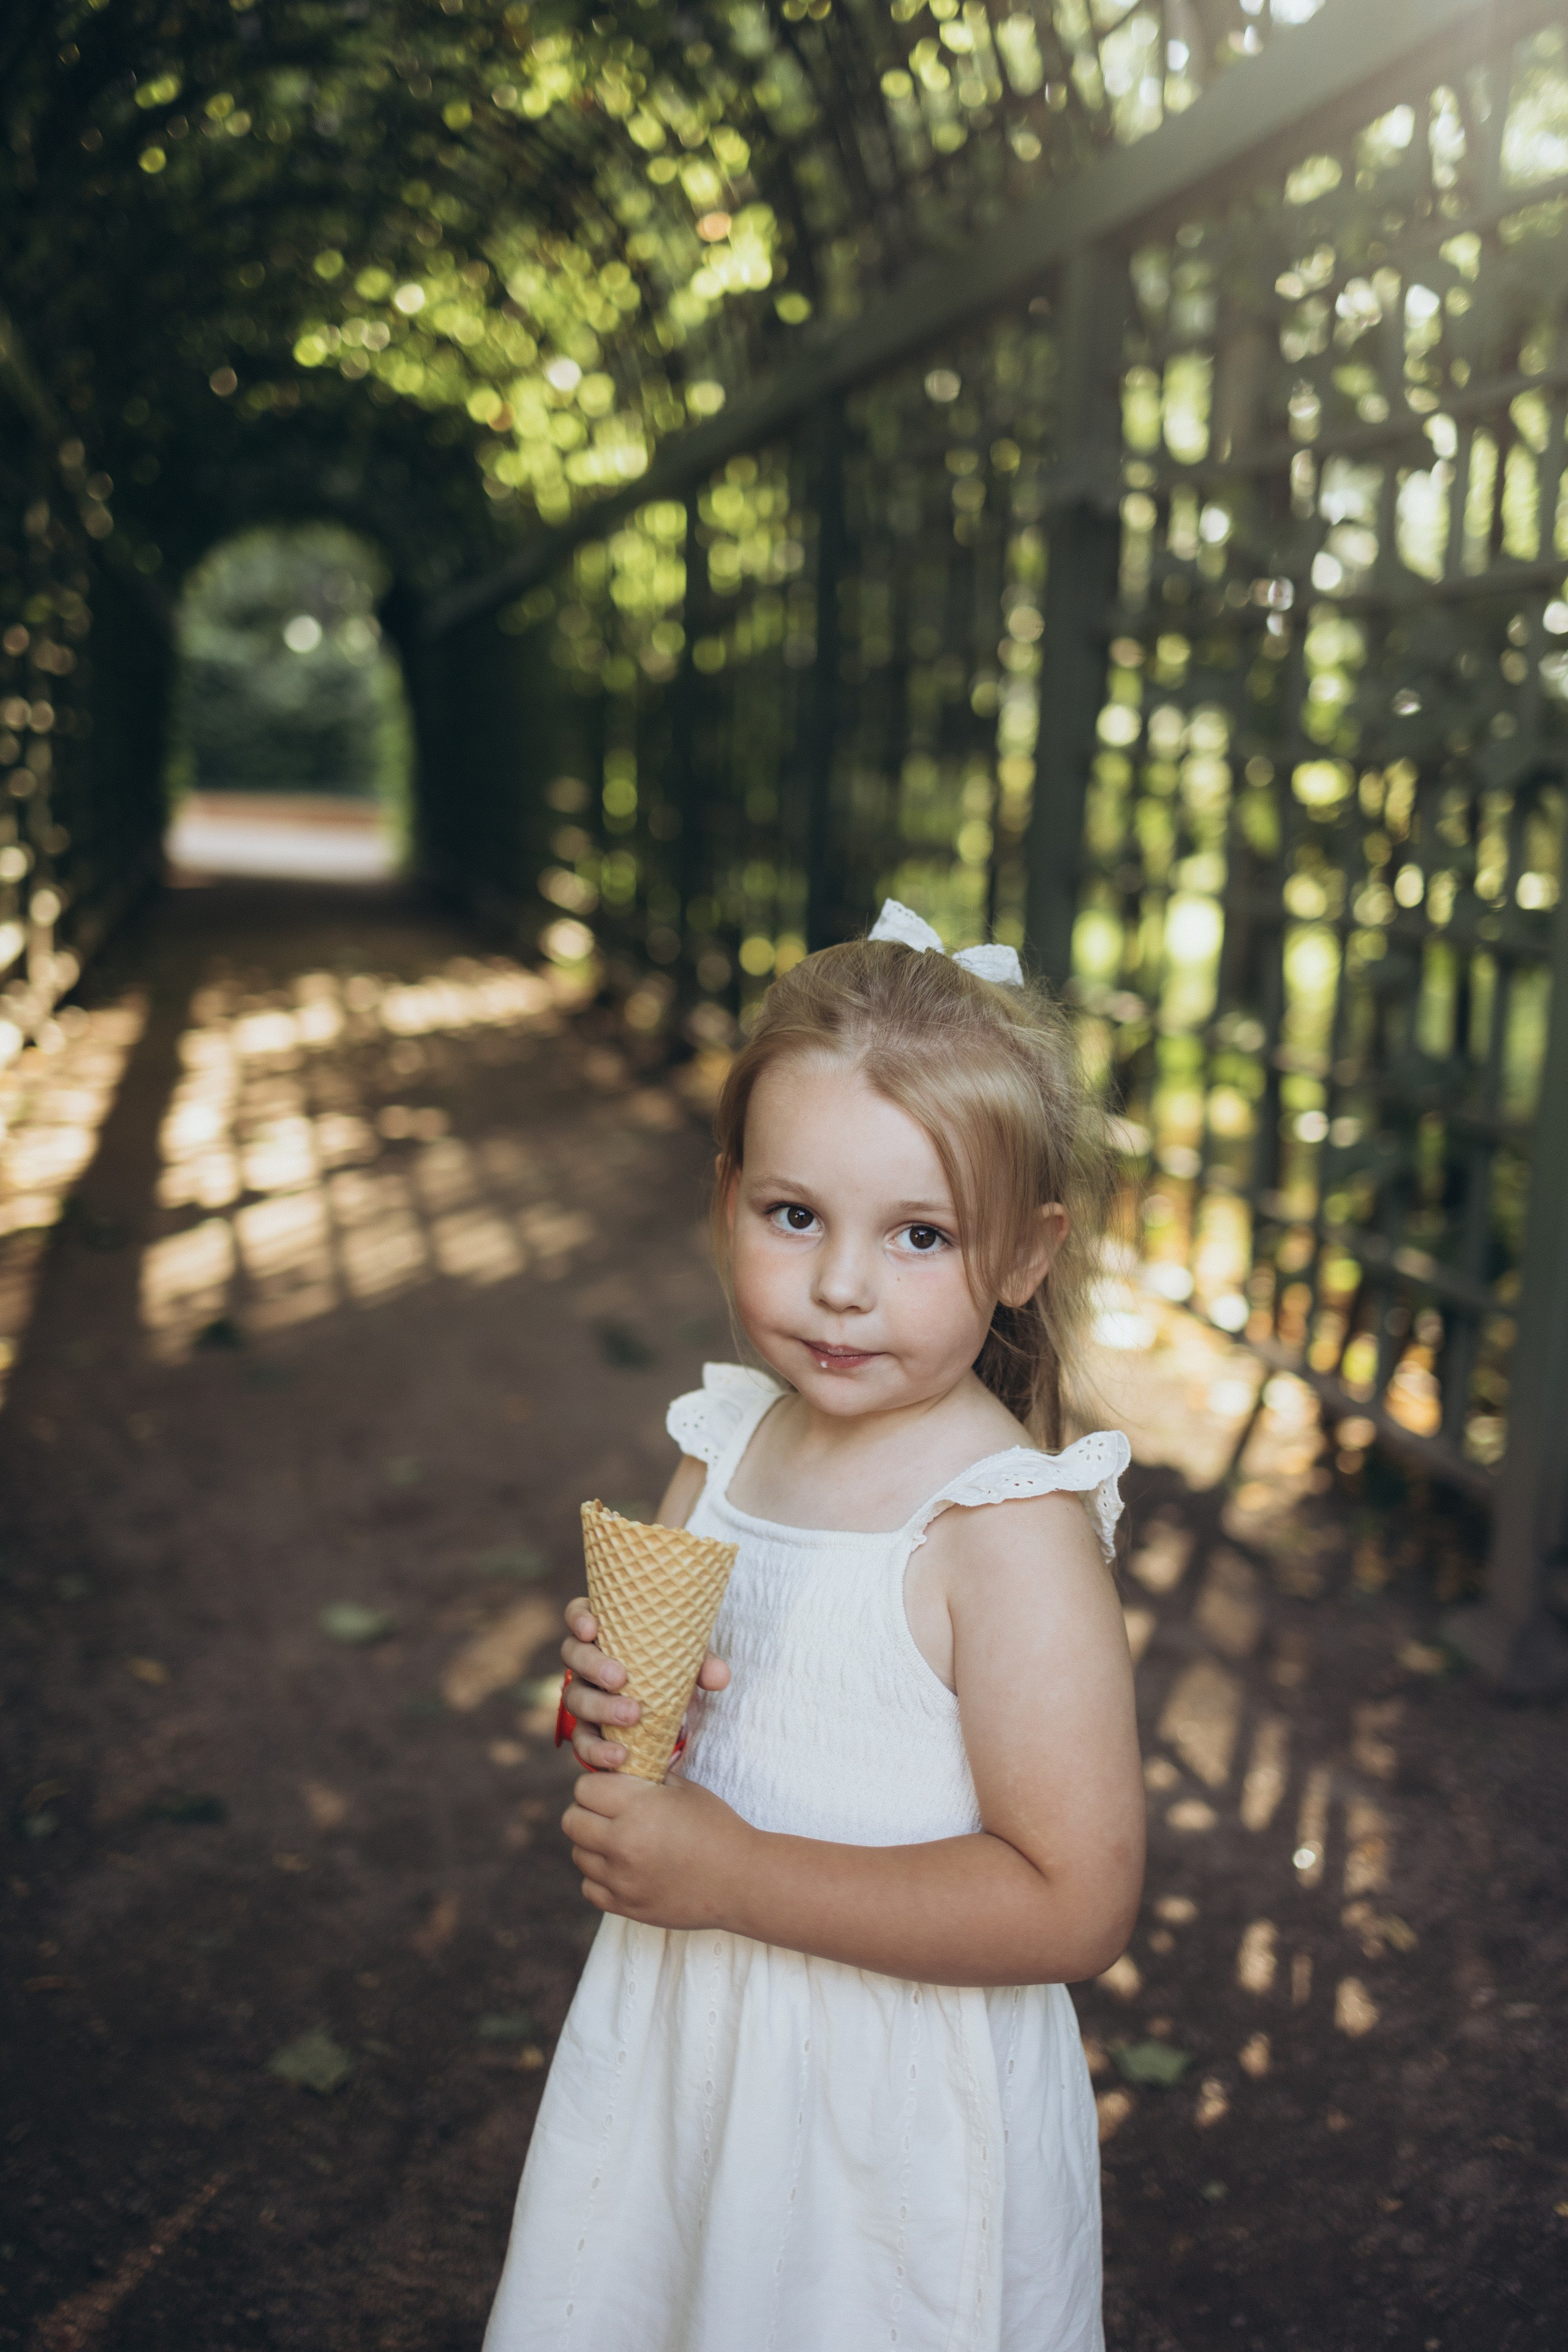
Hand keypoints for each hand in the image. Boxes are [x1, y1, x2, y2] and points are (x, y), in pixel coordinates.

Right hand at [559, 1598, 730, 1770]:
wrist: (665, 1712)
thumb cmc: (668, 1670)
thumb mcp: (685, 1662)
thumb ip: (702, 1664)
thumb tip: (719, 1676)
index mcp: (604, 1633)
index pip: (578, 1614)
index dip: (579, 1618)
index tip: (592, 1629)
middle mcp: (586, 1663)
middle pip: (573, 1655)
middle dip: (593, 1665)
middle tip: (619, 1678)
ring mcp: (583, 1696)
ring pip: (575, 1698)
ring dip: (601, 1708)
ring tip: (632, 1716)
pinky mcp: (588, 1731)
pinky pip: (582, 1742)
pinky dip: (598, 1750)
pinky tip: (619, 1756)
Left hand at [563, 1772, 752, 1929]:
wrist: (742, 1880)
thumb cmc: (718, 1827)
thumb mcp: (685, 1789)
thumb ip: (648, 1778)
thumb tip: (621, 1767)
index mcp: (637, 1808)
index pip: (584, 1788)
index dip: (597, 1784)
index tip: (612, 1788)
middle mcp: (622, 1844)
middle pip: (572, 1821)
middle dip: (587, 1811)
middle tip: (609, 1813)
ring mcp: (620, 1880)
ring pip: (578, 1854)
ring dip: (593, 1844)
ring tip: (620, 1841)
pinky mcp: (625, 1907)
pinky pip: (589, 1887)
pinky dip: (600, 1877)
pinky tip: (623, 1869)